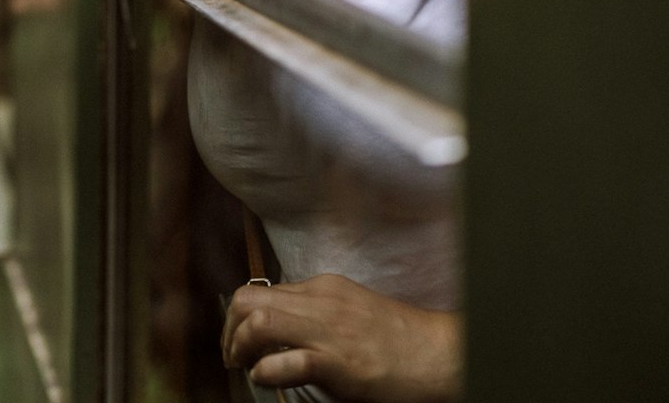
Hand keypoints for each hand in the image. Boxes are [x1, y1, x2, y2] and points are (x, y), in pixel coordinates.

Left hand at [223, 274, 461, 402]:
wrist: (439, 354)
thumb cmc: (397, 340)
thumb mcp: (350, 310)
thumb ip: (316, 311)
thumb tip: (280, 326)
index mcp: (322, 288)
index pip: (261, 290)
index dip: (240, 317)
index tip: (238, 340)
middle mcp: (320, 301)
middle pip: (248, 299)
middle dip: (229, 328)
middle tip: (233, 355)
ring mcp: (328, 331)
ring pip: (259, 321)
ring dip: (240, 346)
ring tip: (245, 365)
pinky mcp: (337, 363)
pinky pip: (286, 362)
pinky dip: (265, 372)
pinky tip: (267, 379)